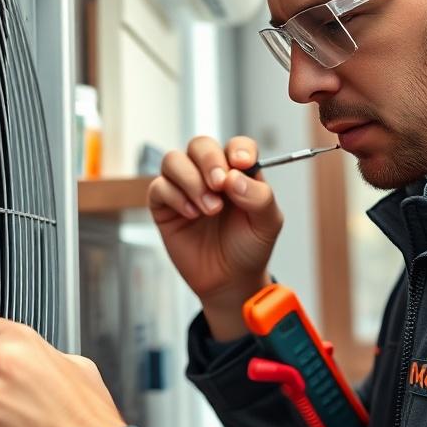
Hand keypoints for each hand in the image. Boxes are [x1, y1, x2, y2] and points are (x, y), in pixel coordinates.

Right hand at [147, 135, 282, 340]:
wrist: (230, 281)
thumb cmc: (249, 248)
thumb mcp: (267, 223)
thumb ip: (259, 196)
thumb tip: (234, 177)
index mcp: (238, 172)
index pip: (236, 145)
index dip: (237, 149)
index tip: (242, 164)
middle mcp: (209, 175)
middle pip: (200, 145)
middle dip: (209, 160)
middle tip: (220, 184)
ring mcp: (185, 188)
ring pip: (174, 160)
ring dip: (191, 180)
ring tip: (209, 208)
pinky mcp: (164, 206)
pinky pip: (159, 187)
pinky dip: (175, 197)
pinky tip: (192, 214)